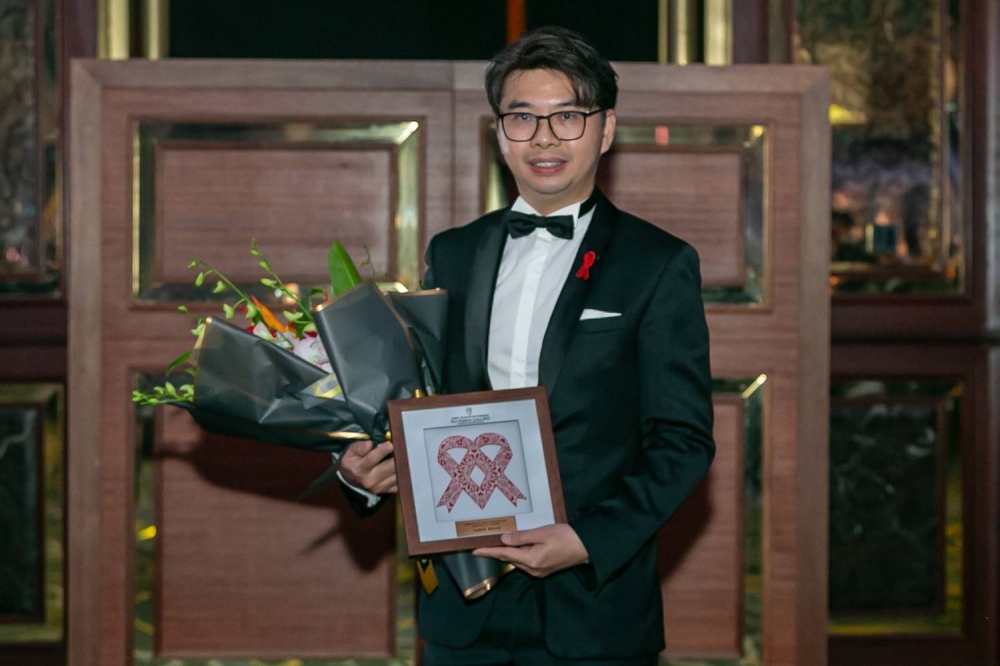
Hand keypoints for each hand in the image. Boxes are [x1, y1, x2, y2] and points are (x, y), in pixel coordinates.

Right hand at [339, 440, 396, 493]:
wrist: (350, 478)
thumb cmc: (352, 461)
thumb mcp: (350, 451)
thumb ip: (359, 447)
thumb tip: (370, 444)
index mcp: (359, 469)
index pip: (373, 458)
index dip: (383, 450)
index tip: (391, 444)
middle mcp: (369, 480)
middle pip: (390, 467)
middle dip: (397, 456)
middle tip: (401, 448)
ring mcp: (378, 487)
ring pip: (398, 474)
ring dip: (401, 464)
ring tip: (401, 456)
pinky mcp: (386, 491)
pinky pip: (400, 483)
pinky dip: (402, 475)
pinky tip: (400, 467)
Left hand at [472, 524, 588, 577]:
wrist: (586, 547)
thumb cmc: (565, 537)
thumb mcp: (543, 533)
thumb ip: (522, 537)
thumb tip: (504, 539)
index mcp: (531, 560)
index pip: (505, 555)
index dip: (489, 552)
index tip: (474, 551)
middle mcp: (533, 569)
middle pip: (510, 559)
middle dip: (497, 552)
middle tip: (482, 544)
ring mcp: (539, 571)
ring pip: (518, 561)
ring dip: (508, 553)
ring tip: (496, 543)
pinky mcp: (544, 569)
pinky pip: (526, 561)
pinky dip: (519, 554)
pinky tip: (517, 546)